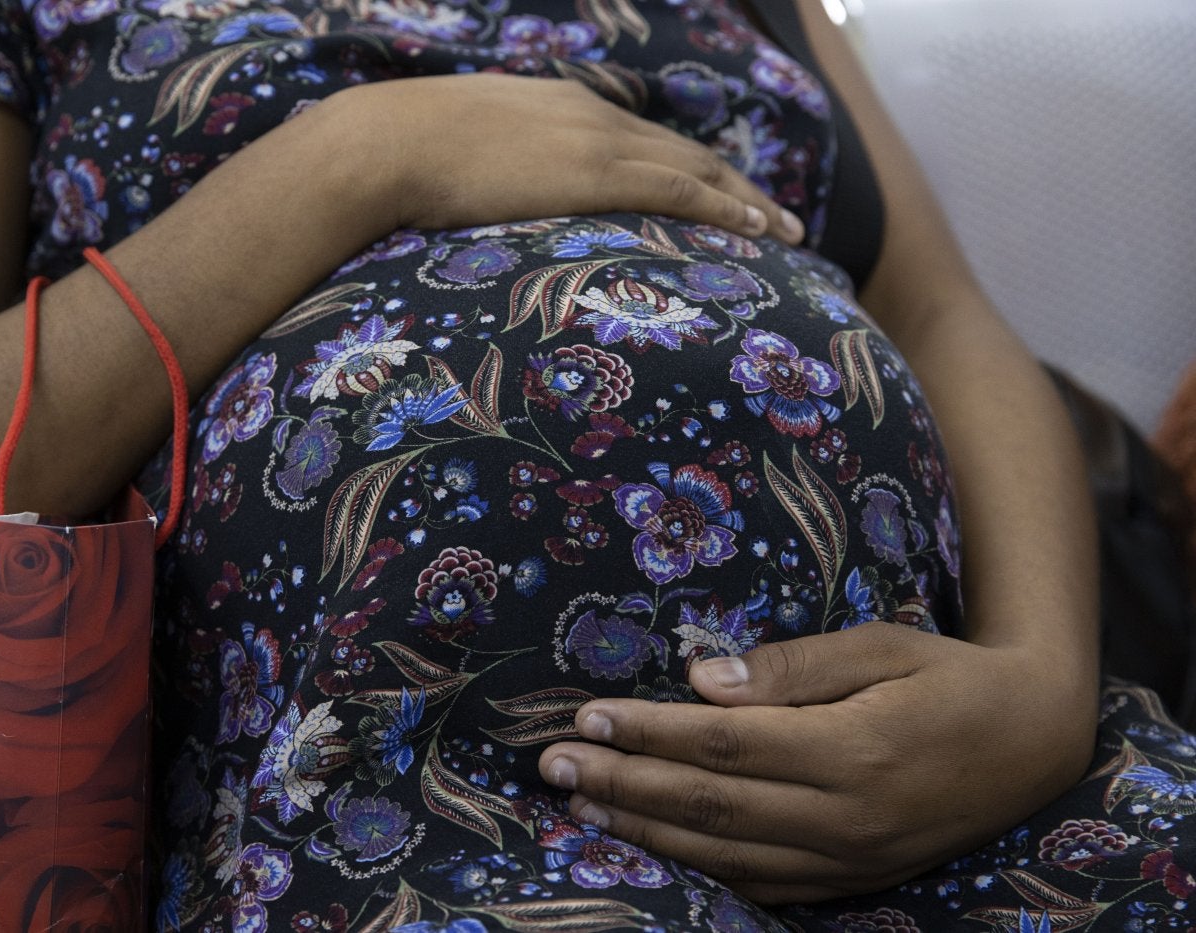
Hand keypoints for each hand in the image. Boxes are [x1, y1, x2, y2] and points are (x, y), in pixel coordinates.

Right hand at [329, 73, 803, 242]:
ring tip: (786, 231)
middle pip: (685, 151)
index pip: (642, 140)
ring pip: (699, 169)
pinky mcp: (598, 172)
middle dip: (735, 184)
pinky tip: (760, 230)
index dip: (685, 167)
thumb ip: (489, 170)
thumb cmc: (403, 157)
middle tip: (774, 216)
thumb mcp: (456, 155)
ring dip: (748, 200)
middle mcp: (593, 116)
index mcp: (560, 109)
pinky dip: (728, 208)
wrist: (386, 145)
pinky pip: (683, 190)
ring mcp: (599, 141)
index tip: (714, 192)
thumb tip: (480, 199)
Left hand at [537, 622, 1096, 902]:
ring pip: (725, 855)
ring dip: (643, 834)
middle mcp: (847, 815)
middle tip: (552, 768)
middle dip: (623, 787)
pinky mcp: (854, 880)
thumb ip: (791, 667)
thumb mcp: (881, 646)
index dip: (649, 735)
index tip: (587, 719)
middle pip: (710, 805)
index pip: (724, 745)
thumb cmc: (948, 676)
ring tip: (578, 810)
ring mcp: (850, 859)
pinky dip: (698, 873)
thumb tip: (698, 681)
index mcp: (854, 749)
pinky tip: (649, 853)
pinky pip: (762, 887)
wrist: (1033, 743)